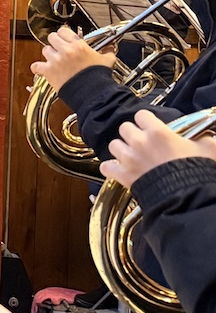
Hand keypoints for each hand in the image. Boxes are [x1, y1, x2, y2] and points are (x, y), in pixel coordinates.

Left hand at [30, 26, 115, 89]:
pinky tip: (41, 69)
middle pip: (52, 37)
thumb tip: (110, 48)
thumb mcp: (106, 61)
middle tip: (59, 48)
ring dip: (49, 54)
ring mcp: (56, 60)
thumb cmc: (98, 79)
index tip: (65, 38)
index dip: (64, 34)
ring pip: (45, 50)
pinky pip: (36, 65)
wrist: (92, 94)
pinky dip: (37, 67)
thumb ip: (107, 52)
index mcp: (79, 45)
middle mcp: (65, 50)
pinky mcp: (49, 71)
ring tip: (55, 60)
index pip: (64, 31)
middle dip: (55, 42)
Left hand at [100, 110, 215, 186]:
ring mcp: (129, 159)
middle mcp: (140, 142)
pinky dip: (110, 168)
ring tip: (130, 155)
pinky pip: (106, 167)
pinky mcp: (123, 175)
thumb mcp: (207, 150)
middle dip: (132, 134)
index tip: (151, 127)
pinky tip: (117, 170)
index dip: (146, 121)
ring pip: (113, 145)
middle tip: (142, 142)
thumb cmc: (197, 173)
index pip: (141, 115)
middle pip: (124, 128)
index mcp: (158, 132)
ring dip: (121, 149)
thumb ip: (202, 139)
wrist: (187, 197)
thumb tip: (203, 137)